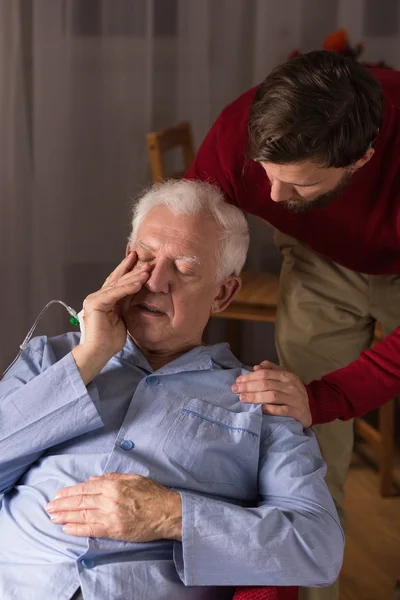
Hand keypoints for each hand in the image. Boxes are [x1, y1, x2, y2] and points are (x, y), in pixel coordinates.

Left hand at [46, 472, 181, 541]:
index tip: (58, 495)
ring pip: (82, 515)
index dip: (70, 492)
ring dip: (65, 516)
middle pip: (80, 501)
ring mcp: (111, 515)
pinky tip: (67, 528)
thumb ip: (111, 477)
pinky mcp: (114, 529)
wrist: (167, 512)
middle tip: (49, 507)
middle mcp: (109, 499)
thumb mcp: (132, 478)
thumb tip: (92, 479)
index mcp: (113, 484)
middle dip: (63, 504)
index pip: (86, 488)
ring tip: (53, 517)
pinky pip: (91, 529)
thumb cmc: (152, 493)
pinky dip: (77, 529)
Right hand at [72, 252, 149, 382]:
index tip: (138, 260)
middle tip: (146, 261)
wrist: (99, 352)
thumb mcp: (122, 317)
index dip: (127, 270)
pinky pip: (115, 293)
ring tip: (146, 271)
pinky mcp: (95, 304)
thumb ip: (125, 303)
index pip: (116, 281)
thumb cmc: (110, 339)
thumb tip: (135, 290)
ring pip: (117, 285)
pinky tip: (138, 283)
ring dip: (133, 277)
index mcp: (103, 299)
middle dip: (132, 270)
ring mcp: (94, 299)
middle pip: (117, 280)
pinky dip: (127, 288)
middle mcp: (96, 296)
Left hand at [232, 360, 311, 427]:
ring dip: (255, 397)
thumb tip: (256, 367)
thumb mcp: (285, 377)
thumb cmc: (293, 391)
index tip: (238, 381)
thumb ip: (271, 369)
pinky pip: (282, 410)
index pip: (265, 373)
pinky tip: (260, 409)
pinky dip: (270, 409)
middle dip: (248, 386)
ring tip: (242, 398)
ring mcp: (295, 399)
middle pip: (266, 384)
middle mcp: (291, 386)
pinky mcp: (298, 412)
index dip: (250, 377)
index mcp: (287, 375)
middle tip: (235, 390)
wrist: (313, 407)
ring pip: (272, 396)